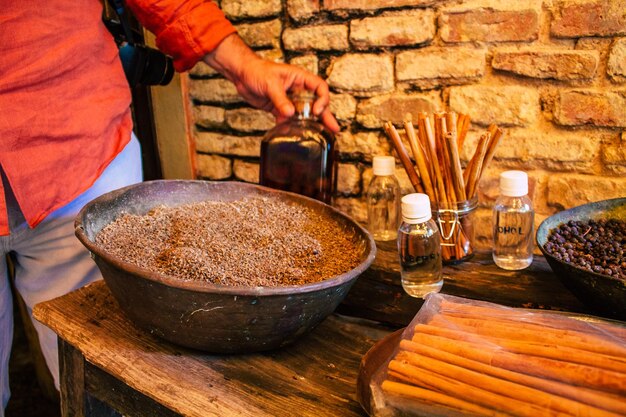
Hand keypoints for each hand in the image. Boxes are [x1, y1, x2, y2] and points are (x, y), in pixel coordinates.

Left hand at [203, 34, 338, 132]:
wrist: (242, 74)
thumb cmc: (257, 70)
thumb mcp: (270, 83)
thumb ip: (280, 99)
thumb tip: (290, 113)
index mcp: (300, 78)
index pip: (319, 87)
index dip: (322, 99)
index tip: (316, 110)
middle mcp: (298, 89)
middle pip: (316, 103)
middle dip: (325, 116)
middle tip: (333, 129)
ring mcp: (290, 100)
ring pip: (304, 113)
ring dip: (310, 124)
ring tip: (320, 136)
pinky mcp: (280, 109)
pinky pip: (289, 119)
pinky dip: (291, 127)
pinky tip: (292, 134)